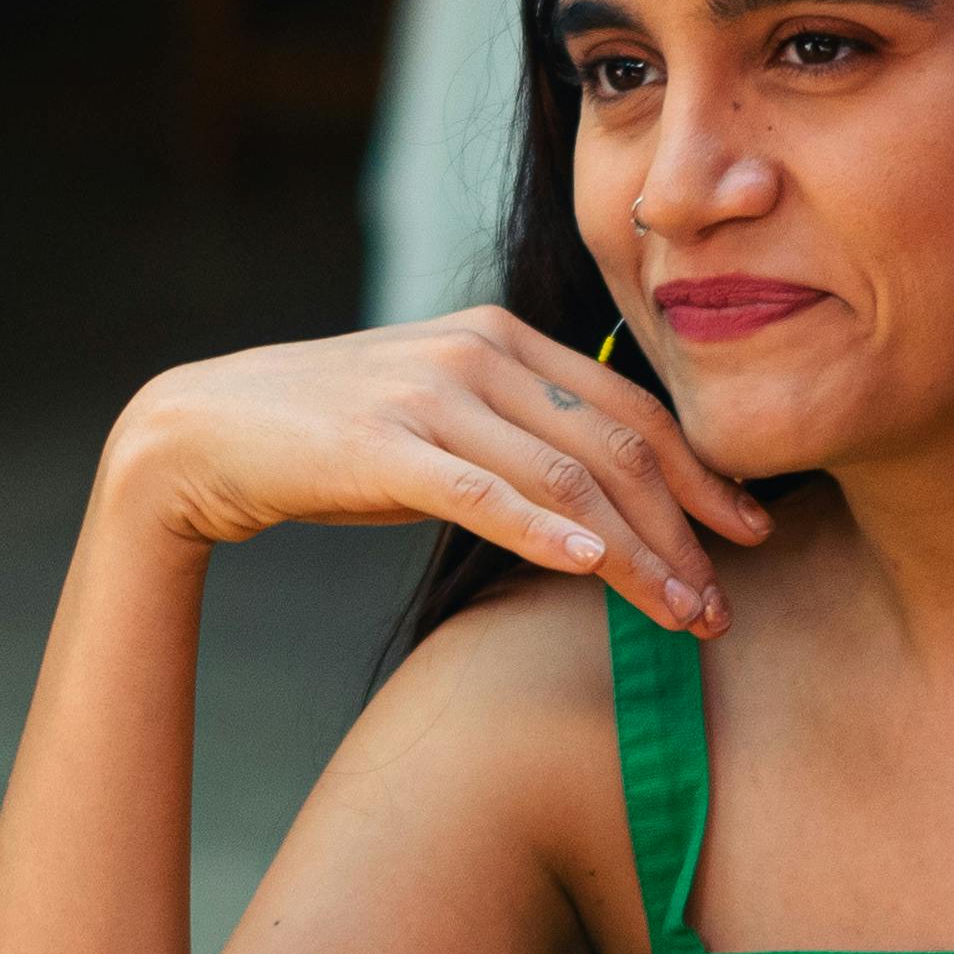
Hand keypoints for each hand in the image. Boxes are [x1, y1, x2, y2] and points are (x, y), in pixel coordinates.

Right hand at [96, 307, 770, 633]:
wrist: (205, 431)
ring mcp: (432, 394)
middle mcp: (479, 351)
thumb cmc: (329, 437)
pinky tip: (594, 572)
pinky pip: (485, 493)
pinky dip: (546, 533)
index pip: (630, 410)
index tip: (748, 536)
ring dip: (637, 556)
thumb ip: (515, 437)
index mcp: (503, 337)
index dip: (700, 478)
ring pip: (567, 479)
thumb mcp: (438, 419)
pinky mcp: (385, 445)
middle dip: (685, 531)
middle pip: (616, 447)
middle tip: (724, 604)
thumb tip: (601, 503)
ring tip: (681, 615)